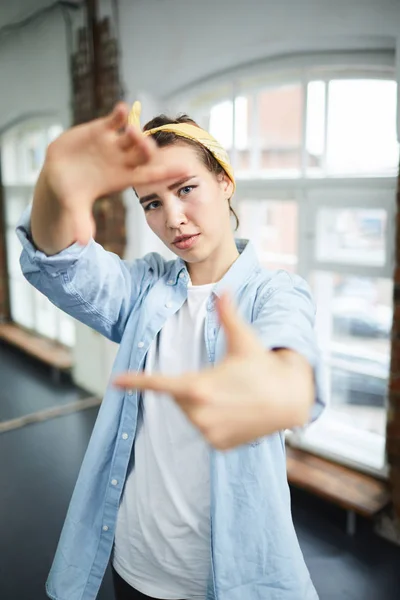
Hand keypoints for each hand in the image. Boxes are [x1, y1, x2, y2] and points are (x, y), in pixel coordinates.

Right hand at [43, 103, 187, 244]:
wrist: (59, 172)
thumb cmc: (71, 192)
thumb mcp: (74, 206)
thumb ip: (80, 221)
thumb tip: (82, 243)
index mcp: (123, 178)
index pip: (151, 175)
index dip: (168, 173)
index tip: (186, 170)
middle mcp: (123, 159)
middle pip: (142, 154)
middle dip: (145, 149)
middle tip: (147, 146)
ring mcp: (113, 143)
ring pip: (130, 136)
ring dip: (133, 131)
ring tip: (132, 128)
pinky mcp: (101, 129)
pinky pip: (114, 121)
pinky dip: (118, 115)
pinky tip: (122, 109)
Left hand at [113, 294, 313, 449]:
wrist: (289, 399)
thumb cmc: (262, 365)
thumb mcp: (244, 339)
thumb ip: (227, 314)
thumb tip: (222, 289)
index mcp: (198, 386)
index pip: (159, 384)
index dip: (136, 382)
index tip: (116, 382)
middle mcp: (199, 413)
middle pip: (179, 397)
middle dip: (192, 386)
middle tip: (221, 378)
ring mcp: (208, 432)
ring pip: (191, 414)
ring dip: (202, 404)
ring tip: (231, 396)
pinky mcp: (218, 445)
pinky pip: (205, 429)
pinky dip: (214, 420)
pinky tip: (235, 412)